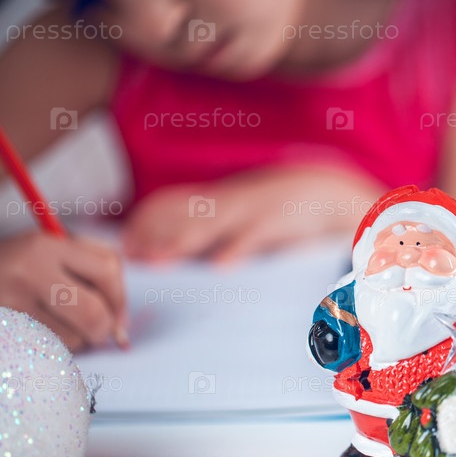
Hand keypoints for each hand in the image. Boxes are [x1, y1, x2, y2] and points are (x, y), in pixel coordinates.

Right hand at [0, 232, 126, 351]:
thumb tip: (121, 329)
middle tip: (100, 332)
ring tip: (61, 327)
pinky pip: (47, 351)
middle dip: (105, 328)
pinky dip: (55, 349)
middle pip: (93, 312)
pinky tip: (44, 335)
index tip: (118, 314)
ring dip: (78, 341)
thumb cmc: (20, 269)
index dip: (121, 298)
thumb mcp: (53, 254)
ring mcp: (10, 303)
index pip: (107, 270)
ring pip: (72, 338)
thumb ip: (95, 275)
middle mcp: (28, 272)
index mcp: (47, 246)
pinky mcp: (5, 330)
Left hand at [122, 166, 384, 262]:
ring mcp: (251, 210)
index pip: (171, 205)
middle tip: (129, 260)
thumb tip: (194, 255)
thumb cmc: (284, 208)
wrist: (328, 189)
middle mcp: (228, 203)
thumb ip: (219, 229)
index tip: (126, 247)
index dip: (146, 224)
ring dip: (182, 244)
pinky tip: (221, 266)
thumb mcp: (246, 214)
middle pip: (182, 216)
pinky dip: (236, 249)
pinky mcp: (276, 221)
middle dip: (153, 237)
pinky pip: (253, 235)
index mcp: (220, 200)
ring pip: (210, 226)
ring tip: (159, 263)